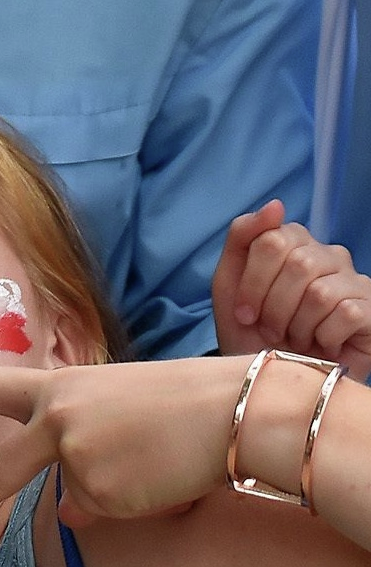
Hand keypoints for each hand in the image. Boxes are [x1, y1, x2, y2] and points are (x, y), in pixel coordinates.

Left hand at [0, 357, 245, 552]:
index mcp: (54, 387)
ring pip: (74, 498)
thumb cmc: (183, 402)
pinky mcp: (98, 490)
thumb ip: (73, 438)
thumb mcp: (113, 403)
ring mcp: (72, 456)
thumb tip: (64, 504)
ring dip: (113, 487)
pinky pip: (104, 513)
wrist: (236, 412)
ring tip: (153, 455)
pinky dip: (132, 503)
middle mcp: (53, 419)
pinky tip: (158, 474)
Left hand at [214, 200, 370, 376]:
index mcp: (294, 241)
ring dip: (296, 325)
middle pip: (296, 264)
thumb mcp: (230, 281)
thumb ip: (244, 236)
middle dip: (273, 306)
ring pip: (320, 292)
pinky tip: (320, 344)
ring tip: (295, 338)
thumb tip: (276, 205)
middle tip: (270, 329)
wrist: (274, 378)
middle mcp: (329, 255)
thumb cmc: (252, 329)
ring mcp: (354, 281)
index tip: (244, 312)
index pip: (272, 240)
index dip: (253, 282)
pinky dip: (323, 337)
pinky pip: (346, 313)